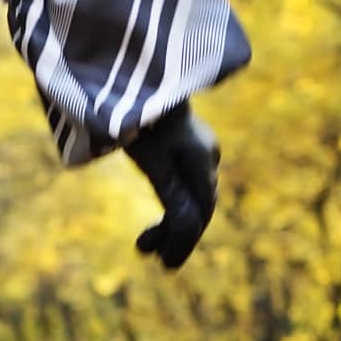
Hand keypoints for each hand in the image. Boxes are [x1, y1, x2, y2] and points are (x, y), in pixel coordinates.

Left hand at [124, 103, 220, 270]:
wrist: (134, 75)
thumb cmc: (139, 116)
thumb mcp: (153, 160)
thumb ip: (173, 195)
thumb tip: (189, 232)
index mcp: (202, 159)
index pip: (201, 212)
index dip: (184, 242)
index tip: (166, 265)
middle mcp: (206, 155)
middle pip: (197, 207)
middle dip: (173, 234)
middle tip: (145, 252)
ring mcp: (197, 149)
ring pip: (189, 197)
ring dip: (168, 222)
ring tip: (143, 243)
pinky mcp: (183, 146)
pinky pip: (182, 183)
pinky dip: (168, 202)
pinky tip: (153, 217)